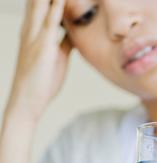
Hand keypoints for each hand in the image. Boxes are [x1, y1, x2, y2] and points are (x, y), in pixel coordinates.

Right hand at [6, 0, 71, 123]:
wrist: (27, 101)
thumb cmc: (42, 80)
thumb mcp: (57, 57)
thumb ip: (63, 42)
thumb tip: (73, 32)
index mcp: (35, 31)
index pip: (43, 2)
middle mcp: (32, 29)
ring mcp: (35, 36)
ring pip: (43, 3)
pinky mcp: (43, 47)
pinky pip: (52, 21)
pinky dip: (57, 6)